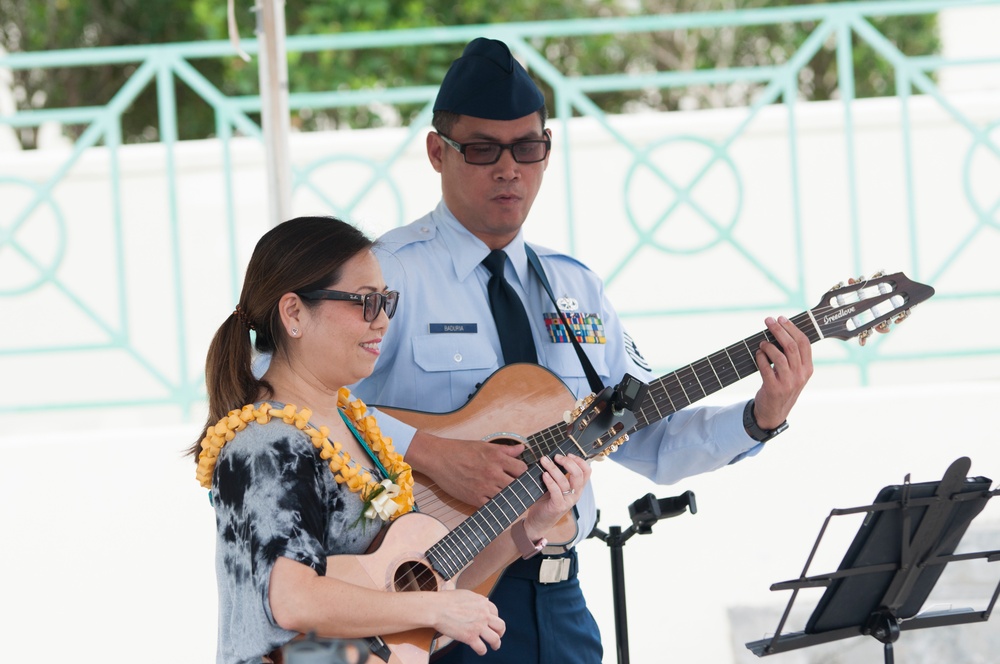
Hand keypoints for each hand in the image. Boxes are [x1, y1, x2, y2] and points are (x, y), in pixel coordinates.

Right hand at [406, 432, 527, 506]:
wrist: (438, 458)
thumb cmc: (460, 450)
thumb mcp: (484, 445)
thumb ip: (505, 449)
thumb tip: (522, 449)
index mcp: (497, 458)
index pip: (522, 469)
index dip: (524, 473)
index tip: (522, 475)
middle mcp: (493, 473)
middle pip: (517, 485)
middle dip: (519, 487)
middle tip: (519, 488)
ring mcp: (484, 488)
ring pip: (506, 497)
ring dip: (508, 497)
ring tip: (508, 495)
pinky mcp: (474, 498)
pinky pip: (492, 505)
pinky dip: (495, 504)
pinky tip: (495, 501)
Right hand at [430, 590, 504, 654]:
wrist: (436, 608)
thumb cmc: (446, 600)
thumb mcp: (466, 594)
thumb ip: (476, 599)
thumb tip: (483, 601)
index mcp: (482, 602)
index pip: (496, 612)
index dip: (495, 618)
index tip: (492, 623)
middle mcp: (484, 614)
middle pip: (500, 625)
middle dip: (500, 632)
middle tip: (498, 635)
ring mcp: (478, 626)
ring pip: (495, 639)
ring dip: (496, 644)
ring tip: (495, 646)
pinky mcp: (470, 637)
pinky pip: (481, 648)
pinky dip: (482, 651)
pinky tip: (480, 651)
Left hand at [523, 454, 589, 539]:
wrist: (538, 521)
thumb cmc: (546, 501)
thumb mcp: (555, 486)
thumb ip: (558, 475)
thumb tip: (553, 457)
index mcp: (577, 488)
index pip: (587, 472)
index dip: (579, 460)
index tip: (568, 454)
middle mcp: (576, 494)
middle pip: (578, 474)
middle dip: (567, 462)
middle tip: (556, 456)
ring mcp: (568, 501)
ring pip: (565, 481)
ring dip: (553, 468)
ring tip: (544, 461)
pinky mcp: (558, 506)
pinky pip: (556, 491)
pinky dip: (550, 481)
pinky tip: (544, 474)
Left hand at [752, 315, 813, 428]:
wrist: (774, 413)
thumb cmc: (782, 387)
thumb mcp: (794, 374)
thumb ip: (791, 357)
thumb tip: (778, 331)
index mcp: (808, 369)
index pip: (804, 343)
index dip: (792, 328)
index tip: (781, 318)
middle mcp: (800, 375)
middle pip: (791, 347)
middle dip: (779, 330)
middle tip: (768, 320)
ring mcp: (788, 383)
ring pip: (780, 357)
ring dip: (768, 346)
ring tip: (762, 342)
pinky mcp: (774, 389)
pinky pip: (766, 368)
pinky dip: (760, 358)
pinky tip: (758, 353)